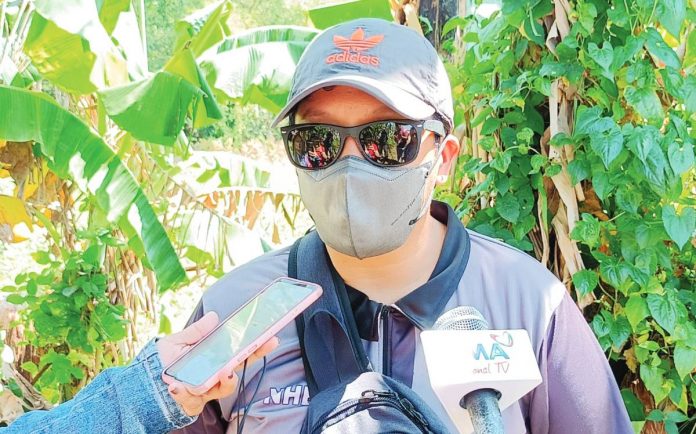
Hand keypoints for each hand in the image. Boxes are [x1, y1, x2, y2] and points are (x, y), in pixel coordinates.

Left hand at [157, 312, 278, 415]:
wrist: (145, 383)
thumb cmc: (164, 361)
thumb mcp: (178, 342)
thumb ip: (195, 332)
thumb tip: (213, 316)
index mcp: (215, 360)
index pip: (241, 354)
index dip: (258, 347)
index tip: (272, 338)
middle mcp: (213, 377)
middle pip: (235, 374)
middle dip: (244, 366)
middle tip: (237, 364)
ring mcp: (204, 392)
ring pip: (221, 390)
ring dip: (222, 382)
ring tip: (221, 374)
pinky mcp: (190, 404)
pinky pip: (191, 401)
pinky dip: (183, 394)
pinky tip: (175, 386)